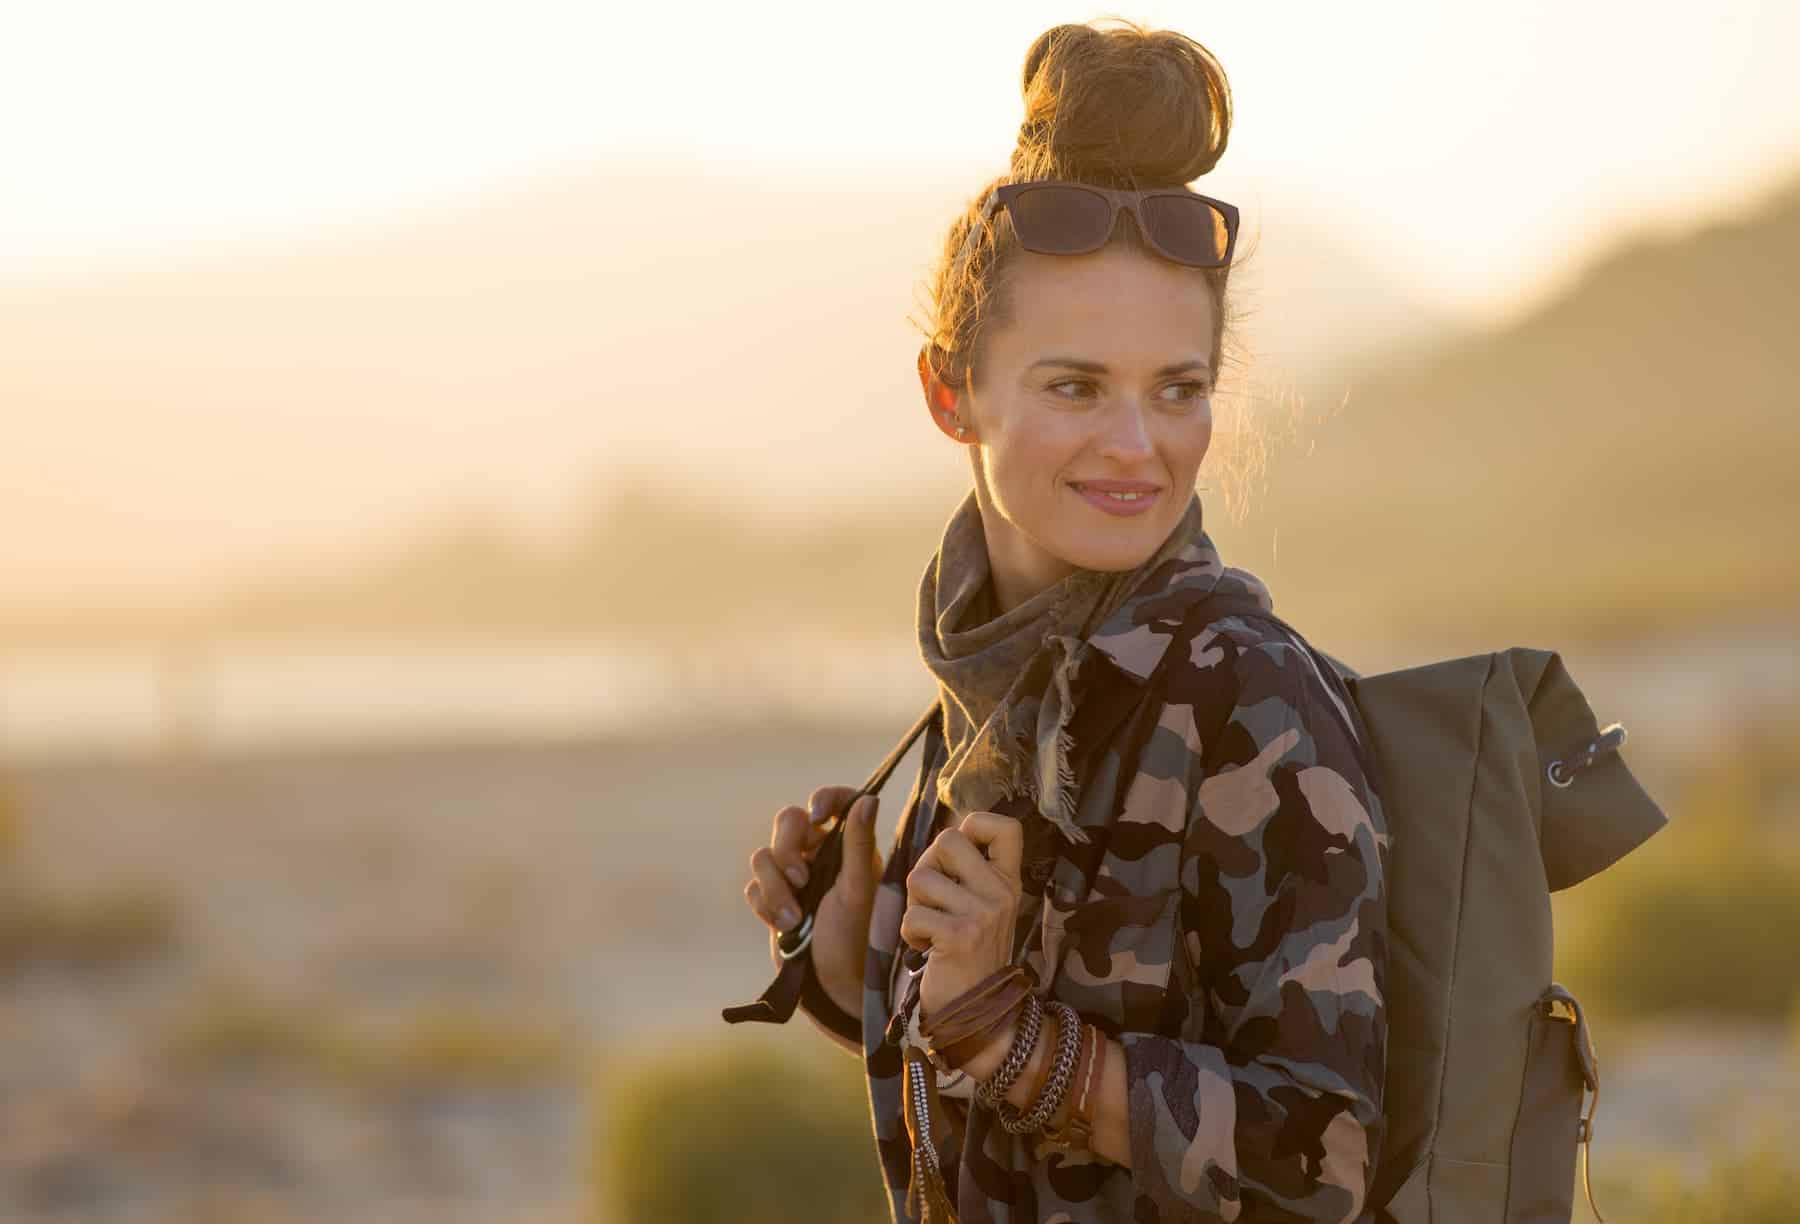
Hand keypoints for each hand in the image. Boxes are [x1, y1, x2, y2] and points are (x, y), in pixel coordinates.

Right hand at [742, 785, 881, 1015]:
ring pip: (765, 855)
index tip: (818, 817)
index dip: (823, 799)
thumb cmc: (858, 938)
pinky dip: (766, 906)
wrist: (835, 986)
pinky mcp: (773, 900)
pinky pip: (754, 887)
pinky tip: (786, 928)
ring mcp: (794, 877)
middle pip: (788, 820)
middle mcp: (821, 854)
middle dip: (787, 849)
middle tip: (802, 878)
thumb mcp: (859, 890)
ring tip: (795, 918)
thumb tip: (868, 799)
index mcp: (849, 845)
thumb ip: (859, 844)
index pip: (835, 800)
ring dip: (775, 887)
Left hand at [900, 811, 1024, 1052]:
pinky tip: (925, 948)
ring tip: (930, 928)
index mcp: (1009, 880)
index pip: (1005, 825)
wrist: (978, 1015)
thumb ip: (969, 871)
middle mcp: (1002, 893)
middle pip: (948, 839)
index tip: (960, 855)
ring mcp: (983, 914)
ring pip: (921, 877)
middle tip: (933, 898)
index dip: (974, 824)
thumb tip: (947, 834)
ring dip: (914, 904)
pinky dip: (909, 932)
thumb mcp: (982, 907)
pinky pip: (913, 914)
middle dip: (927, 866)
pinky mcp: (960, 937)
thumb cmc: (968, 953)